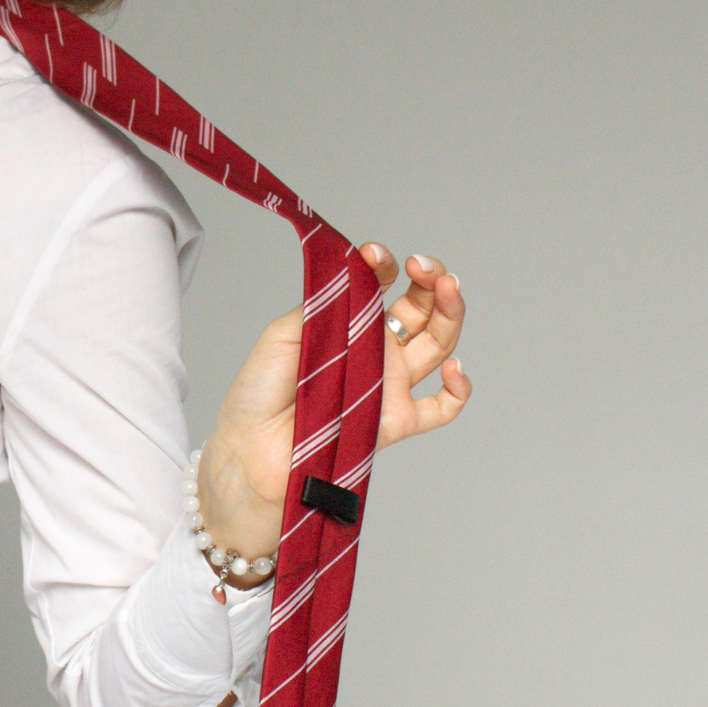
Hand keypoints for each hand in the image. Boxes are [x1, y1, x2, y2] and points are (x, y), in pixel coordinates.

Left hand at [195, 243, 470, 568]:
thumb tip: (360, 278)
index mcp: (347, 326)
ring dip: (451, 311)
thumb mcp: (284, 333)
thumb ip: (325, 305)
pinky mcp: (393, 422)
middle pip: (420, 310)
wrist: (249, 450)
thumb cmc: (258, 393)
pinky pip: (441, 409)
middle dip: (430, 281)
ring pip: (439, 345)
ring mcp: (388, 386)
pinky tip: (454, 368)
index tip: (375, 255)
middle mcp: (374, 352)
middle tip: (425, 265)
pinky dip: (459, 388)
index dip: (383, 266)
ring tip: (447, 286)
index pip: (380, 287)